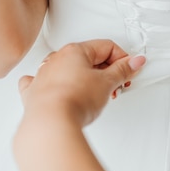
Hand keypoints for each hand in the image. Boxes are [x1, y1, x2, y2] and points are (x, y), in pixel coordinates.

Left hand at [18, 40, 145, 125]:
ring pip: (69, 70)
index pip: (106, 47)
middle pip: (89, 59)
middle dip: (107, 72)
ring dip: (86, 80)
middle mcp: (56, 59)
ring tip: (97, 96)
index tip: (129, 72)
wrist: (50, 123)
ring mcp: (44, 75)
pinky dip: (56, 85)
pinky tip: (62, 90)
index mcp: (74, 50)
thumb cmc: (73, 100)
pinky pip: (45, 82)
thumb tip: (133, 61)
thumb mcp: (107, 83)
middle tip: (116, 86)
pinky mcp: (35, 92)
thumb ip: (122, 70)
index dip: (122, 60)